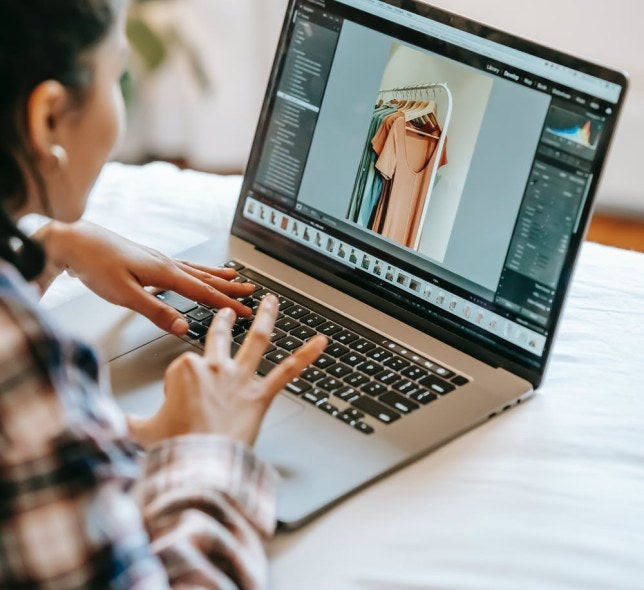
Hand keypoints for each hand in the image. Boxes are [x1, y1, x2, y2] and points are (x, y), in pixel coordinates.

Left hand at [42, 220, 254, 334]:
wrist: (73, 241)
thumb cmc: (95, 265)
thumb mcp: (125, 295)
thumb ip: (156, 312)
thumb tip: (183, 327)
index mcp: (165, 273)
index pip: (204, 292)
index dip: (227, 303)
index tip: (245, 311)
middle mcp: (166, 263)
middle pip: (206, 278)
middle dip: (230, 287)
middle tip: (250, 291)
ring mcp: (158, 259)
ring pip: (196, 270)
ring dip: (217, 275)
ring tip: (233, 276)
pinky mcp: (148, 259)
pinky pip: (182, 266)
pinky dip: (197, 270)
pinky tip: (194, 272)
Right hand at [127, 295, 327, 447]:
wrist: (199, 464)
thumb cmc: (174, 447)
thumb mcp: (140, 432)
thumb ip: (129, 424)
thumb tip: (115, 426)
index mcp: (184, 371)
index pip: (184, 366)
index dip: (180, 385)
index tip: (178, 402)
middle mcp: (214, 368)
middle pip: (219, 338)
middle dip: (223, 322)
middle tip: (227, 312)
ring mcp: (239, 379)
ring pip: (256, 341)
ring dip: (265, 318)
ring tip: (271, 302)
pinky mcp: (260, 395)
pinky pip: (287, 371)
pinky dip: (306, 355)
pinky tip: (320, 343)